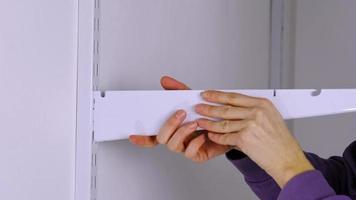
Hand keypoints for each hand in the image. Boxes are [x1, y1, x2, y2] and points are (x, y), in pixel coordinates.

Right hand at [129, 76, 230, 162]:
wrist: (231, 126)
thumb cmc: (208, 114)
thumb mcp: (193, 98)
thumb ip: (178, 90)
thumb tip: (165, 80)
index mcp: (172, 128)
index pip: (153, 135)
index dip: (142, 137)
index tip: (133, 135)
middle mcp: (176, 138)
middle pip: (161, 138)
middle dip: (168, 125)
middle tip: (180, 113)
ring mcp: (186, 148)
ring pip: (173, 145)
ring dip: (182, 132)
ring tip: (194, 122)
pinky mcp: (198, 154)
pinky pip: (191, 152)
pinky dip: (196, 142)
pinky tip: (204, 133)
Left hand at [195, 90, 313, 186]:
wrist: (287, 159)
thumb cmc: (280, 141)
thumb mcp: (270, 118)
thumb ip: (253, 111)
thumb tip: (232, 107)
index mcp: (262, 104)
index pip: (234, 97)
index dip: (218, 95)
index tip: (208, 94)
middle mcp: (256, 113)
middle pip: (225, 108)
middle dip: (209, 108)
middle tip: (199, 107)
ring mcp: (250, 125)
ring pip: (222, 123)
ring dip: (208, 123)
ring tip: (200, 122)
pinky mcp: (244, 139)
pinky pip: (224, 137)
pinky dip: (216, 137)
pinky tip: (211, 135)